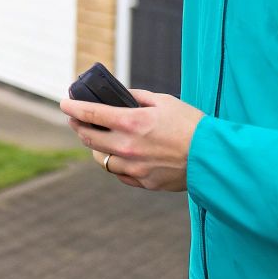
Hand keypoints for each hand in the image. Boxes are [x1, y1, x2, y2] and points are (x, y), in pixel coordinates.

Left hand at [60, 90, 203, 191]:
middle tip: (76, 119)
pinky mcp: (143, 182)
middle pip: (89, 138)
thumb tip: (118, 96)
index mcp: (131, 123)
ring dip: (95, 147)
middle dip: (78, 126)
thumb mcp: (164, 101)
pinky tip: (119, 155)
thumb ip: (136, 97)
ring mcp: (134, 168)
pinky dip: (115, 163)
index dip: (72, 107)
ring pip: (100, 159)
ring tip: (97, 138)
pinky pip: (119, 174)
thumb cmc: (191, 124)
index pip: (90, 114)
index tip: (63, 102)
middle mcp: (128, 147)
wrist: (213, 157)